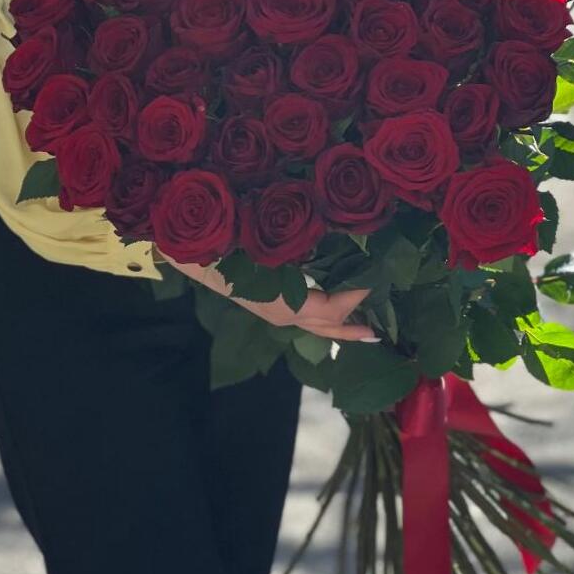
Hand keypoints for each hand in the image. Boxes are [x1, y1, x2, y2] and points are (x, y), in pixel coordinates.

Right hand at [163, 258, 376, 342]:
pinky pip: (305, 319)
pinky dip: (324, 319)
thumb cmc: (230, 244)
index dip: (357, 295)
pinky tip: (332, 313)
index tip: (378, 278)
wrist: (191, 253)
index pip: (333, 307)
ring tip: (363, 326)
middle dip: (354, 326)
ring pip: (316, 326)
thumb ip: (303, 249)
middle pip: (328, 326)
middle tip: (381, 331)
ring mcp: (275, 314)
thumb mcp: (270, 246)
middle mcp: (284, 315)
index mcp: (286, 304)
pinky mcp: (269, 307)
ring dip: (340, 325)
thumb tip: (342, 241)